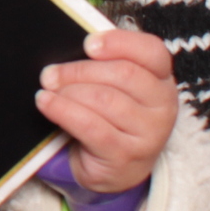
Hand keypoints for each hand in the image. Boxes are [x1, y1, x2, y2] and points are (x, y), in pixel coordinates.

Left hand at [36, 27, 178, 193]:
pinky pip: (91, 126)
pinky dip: (63, 111)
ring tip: (47, 91)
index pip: (152, 52)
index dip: (120, 42)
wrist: (112, 168)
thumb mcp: (113, 88)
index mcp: (162, 81)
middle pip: (124, 74)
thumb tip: (70, 48)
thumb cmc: (109, 118)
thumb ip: (103, 65)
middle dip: (79, 71)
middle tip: (50, 74)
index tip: (88, 44)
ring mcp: (149, 135)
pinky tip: (46, 103)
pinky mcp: (126, 156)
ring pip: (105, 100)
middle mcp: (163, 107)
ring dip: (68, 92)